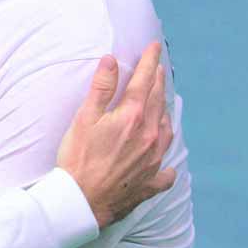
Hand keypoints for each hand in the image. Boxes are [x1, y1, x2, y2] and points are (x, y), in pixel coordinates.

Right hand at [56, 42, 176, 228]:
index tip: (154, 46)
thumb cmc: (78, 159)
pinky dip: (168, 165)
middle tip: (159, 68)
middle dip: (158, 81)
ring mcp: (153, 160)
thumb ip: (101, 88)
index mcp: (132, 117)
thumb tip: (111, 60)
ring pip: (166, 130)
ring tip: (163, 105)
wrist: (82, 201)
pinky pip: (166, 172)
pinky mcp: (150, 182)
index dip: (149, 61)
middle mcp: (149, 136)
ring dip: (164, 113)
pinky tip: (168, 166)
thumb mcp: (84, 118)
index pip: (144, 81)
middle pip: (157, 101)